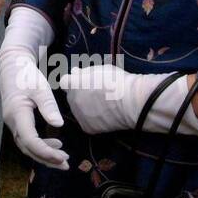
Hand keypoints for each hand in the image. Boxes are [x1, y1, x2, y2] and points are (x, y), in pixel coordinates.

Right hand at [0, 13, 67, 169]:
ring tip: (63, 158)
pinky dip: (40, 146)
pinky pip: (27, 140)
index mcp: (17, 114)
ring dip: (44, 154)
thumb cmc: (26, 75)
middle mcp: (12, 122)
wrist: (12, 66)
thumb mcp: (40, 88)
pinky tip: (55, 145)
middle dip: (46, 159)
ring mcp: (13, 122)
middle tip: (66, 164)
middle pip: (27, 148)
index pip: (29, 141)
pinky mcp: (17, 121)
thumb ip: (48, 106)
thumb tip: (58, 125)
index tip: (62, 157)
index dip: (45, 151)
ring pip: (26, 146)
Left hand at [58, 66, 174, 135]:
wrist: (132, 102)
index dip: (74, 82)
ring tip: (103, 106)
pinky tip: (105, 115)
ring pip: (78, 110)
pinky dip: (94, 120)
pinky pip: (87, 122)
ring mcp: (79, 115)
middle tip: (96, 95)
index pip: (65, 82)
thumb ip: (84, 72)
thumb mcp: (100, 69)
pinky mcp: (88, 128)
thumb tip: (75, 73)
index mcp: (73, 84)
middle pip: (71, 97)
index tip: (83, 83)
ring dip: (86, 108)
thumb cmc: (118, 81)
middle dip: (80, 95)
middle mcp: (72, 100)